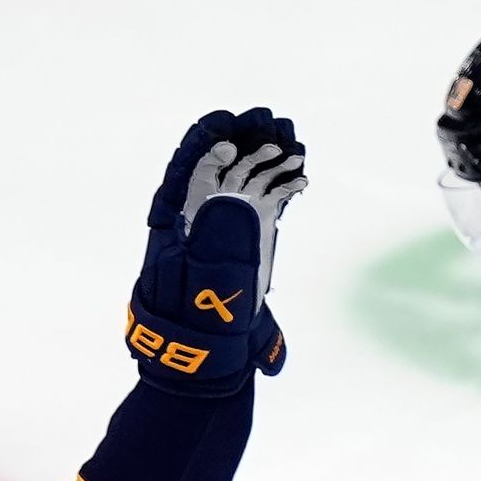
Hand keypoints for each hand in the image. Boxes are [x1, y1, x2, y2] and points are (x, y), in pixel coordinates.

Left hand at [127, 107, 305, 393]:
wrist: (208, 357)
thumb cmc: (193, 320)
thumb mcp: (201, 281)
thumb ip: (217, 241)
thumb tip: (235, 199)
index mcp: (178, 222)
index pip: (189, 172)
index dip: (205, 147)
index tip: (226, 130)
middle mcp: (205, 216)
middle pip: (224, 167)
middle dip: (246, 142)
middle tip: (269, 124)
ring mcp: (231, 225)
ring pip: (250, 181)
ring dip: (270, 160)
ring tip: (293, 146)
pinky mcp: (254, 238)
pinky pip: (269, 202)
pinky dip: (285, 187)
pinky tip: (302, 179)